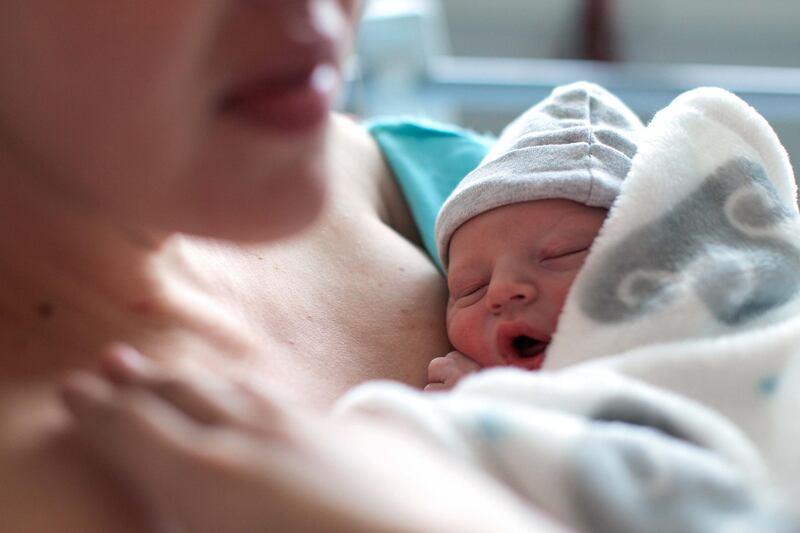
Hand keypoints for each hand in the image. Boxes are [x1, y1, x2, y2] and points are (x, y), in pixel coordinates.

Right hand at [59, 344, 559, 532]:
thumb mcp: (227, 527)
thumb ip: (194, 510)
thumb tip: (170, 502)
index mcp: (214, 476)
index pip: (138, 431)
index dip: (104, 411)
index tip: (80, 391)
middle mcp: (260, 437)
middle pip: (185, 399)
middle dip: (143, 384)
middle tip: (113, 364)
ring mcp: (315, 427)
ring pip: (238, 391)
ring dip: (198, 380)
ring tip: (173, 369)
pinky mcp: (363, 432)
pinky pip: (290, 402)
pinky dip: (257, 394)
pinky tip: (260, 396)